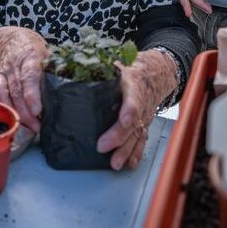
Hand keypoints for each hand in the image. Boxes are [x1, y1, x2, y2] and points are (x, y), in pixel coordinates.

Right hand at [0, 27, 48, 131]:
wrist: (9, 40)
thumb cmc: (33, 49)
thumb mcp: (47, 52)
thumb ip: (54, 68)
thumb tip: (70, 87)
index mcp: (30, 56)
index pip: (30, 76)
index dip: (32, 94)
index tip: (37, 110)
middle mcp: (14, 65)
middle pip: (17, 91)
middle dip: (26, 112)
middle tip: (37, 126)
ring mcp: (3, 73)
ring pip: (4, 95)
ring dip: (15, 113)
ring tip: (27, 127)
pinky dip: (1, 108)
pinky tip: (10, 119)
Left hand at [97, 50, 177, 170]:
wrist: (154, 74)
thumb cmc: (131, 69)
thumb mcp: (118, 63)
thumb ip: (99, 67)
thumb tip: (72, 67)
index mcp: (133, 85)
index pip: (134, 98)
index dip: (129, 110)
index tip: (124, 120)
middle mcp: (141, 103)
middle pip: (132, 123)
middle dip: (118, 137)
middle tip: (102, 146)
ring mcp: (144, 117)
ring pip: (136, 135)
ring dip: (126, 151)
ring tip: (114, 163)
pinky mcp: (144, 125)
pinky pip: (141, 141)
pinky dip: (136, 153)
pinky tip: (129, 164)